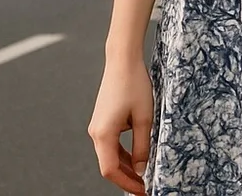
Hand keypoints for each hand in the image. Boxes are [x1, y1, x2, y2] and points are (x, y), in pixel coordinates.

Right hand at [87, 57, 154, 194]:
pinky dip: (123, 153)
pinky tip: (137, 156)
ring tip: (144, 174)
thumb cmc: (134, 84)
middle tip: (145, 186)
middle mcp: (96, 132)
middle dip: (127, 177)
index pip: (111, 170)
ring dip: (126, 166)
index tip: (143, 190)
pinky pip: (111, 143)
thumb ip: (142, 146)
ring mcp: (98, 126)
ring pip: (110, 155)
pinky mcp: (102, 120)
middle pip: (109, 165)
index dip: (127, 183)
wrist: (122, 59)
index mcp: (103, 134)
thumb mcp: (144, 117)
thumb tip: (142, 170)